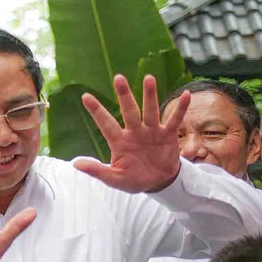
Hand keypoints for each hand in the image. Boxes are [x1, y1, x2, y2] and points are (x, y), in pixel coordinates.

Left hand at [70, 74, 186, 193]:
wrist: (158, 183)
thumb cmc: (134, 179)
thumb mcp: (114, 178)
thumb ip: (97, 171)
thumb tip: (75, 164)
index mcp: (119, 141)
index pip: (106, 124)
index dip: (97, 111)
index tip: (85, 97)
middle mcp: (135, 131)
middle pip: (129, 111)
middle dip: (124, 95)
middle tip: (118, 78)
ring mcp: (152, 131)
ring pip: (150, 110)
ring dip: (150, 95)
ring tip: (149, 78)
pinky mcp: (168, 134)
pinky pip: (174, 119)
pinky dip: (180, 108)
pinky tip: (186, 94)